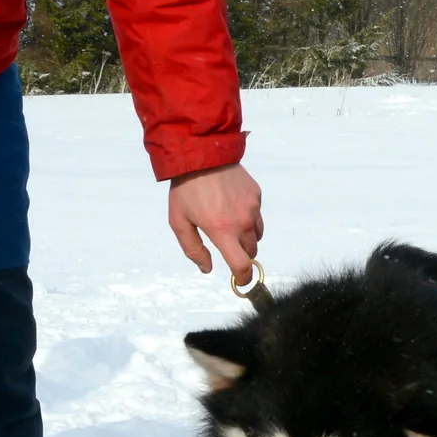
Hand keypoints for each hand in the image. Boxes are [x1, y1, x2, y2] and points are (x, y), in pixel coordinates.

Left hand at [169, 162, 263, 279]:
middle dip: (241, 255)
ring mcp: (252, 207)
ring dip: (247, 237)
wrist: (202, 154)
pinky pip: (257, 214)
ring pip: (257, 234)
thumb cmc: (185, 190)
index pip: (242, 264)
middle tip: (227, 245)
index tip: (240, 282)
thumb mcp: (179, 222)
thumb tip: (207, 268)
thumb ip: (193, 249)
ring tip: (229, 224)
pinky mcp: (256, 194)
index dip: (243, 279)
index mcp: (223, 231)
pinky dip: (248, 217)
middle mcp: (242, 222)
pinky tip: (232, 205)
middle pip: (251, 251)